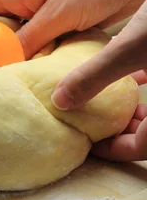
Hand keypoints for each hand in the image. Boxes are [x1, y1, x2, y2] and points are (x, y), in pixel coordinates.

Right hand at [0, 0, 146, 59]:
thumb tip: (5, 61)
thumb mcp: (60, 12)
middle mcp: (31, 2)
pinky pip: (43, 45)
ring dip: (8, 54)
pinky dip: (34, 59)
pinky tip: (33, 77)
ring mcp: (50, 14)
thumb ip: (32, 36)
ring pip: (19, 37)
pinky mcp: (69, 25)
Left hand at [52, 1, 146, 160]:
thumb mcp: (129, 49)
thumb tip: (60, 100)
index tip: (90, 142)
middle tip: (92, 120)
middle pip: (146, 131)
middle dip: (119, 127)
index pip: (140, 148)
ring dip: (129, 104)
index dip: (112, 149)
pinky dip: (142, 80)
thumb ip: (94, 76)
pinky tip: (131, 69)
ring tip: (105, 97)